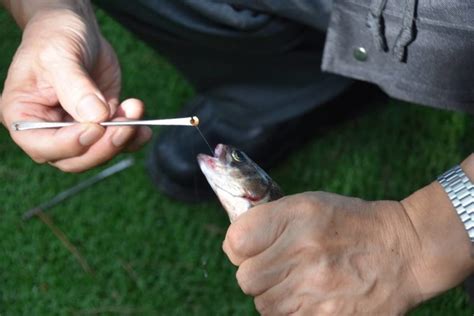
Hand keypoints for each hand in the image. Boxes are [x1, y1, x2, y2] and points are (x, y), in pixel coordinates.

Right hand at [0, 1, 151, 171]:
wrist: (77, 30)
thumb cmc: (56, 37)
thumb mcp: (60, 56)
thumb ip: (76, 88)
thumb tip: (97, 118)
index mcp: (24, 115)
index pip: (41, 146)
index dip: (69, 144)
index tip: (94, 128)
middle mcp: (48, 130)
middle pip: (74, 159)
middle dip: (102, 147)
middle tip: (124, 127)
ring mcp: (76, 130)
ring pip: (98, 153)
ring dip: (122, 139)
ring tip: (136, 111)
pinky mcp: (100, 125)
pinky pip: (116, 142)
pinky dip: (133, 139)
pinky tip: (144, 128)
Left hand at [223, 186, 473, 315]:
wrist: (404, 251)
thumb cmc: (351, 224)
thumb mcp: (310, 205)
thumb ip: (270, 221)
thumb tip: (234, 246)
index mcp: (297, 217)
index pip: (236, 241)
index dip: (239, 247)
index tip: (251, 249)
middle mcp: (304, 251)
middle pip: (246, 278)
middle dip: (257, 275)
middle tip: (279, 269)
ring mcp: (316, 288)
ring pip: (263, 305)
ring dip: (275, 297)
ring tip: (301, 284)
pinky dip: (292, 313)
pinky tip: (311, 300)